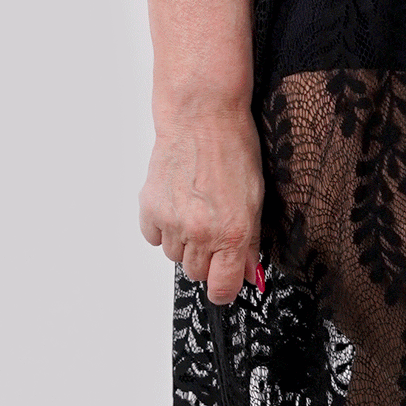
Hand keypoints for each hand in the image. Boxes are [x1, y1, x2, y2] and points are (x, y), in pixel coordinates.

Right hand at [137, 101, 263, 305]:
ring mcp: (172, 221)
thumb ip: (250, 242)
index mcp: (233, 232)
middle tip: (213, 227)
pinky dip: (163, 227)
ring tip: (195, 208)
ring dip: (184, 241)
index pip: (222, 288)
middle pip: (197, 273)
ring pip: (175, 256)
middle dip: (206, 257)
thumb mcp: (255, 198)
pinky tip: (176, 203)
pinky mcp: (149, 208)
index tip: (225, 280)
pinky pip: (154, 238)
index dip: (225, 287)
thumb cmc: (233, 149)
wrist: (201, 118)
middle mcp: (201, 232)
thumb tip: (250, 275)